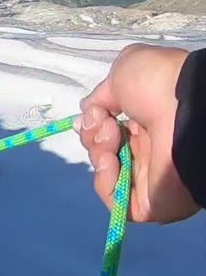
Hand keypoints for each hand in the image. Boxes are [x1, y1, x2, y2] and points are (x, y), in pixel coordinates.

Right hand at [76, 43, 198, 223]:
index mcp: (147, 122)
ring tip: (111, 139)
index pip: (108, 130)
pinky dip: (105, 180)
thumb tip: (90, 114)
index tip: (94, 114)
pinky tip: (110, 161)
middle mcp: (148, 149)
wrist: (185, 110)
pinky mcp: (150, 204)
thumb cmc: (158, 85)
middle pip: (102, 150)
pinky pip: (116, 200)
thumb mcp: (124, 71)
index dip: (93, 123)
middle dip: (93, 136)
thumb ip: (101, 94)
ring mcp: (150, 178)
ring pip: (105, 173)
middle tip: (105, 123)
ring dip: (98, 154)